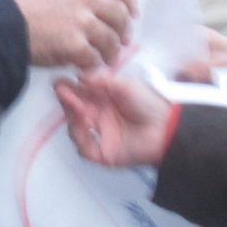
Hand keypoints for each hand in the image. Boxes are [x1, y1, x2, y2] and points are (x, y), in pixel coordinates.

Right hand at [10, 0, 134, 69]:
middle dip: (123, 30)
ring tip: (104, 58)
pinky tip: (87, 66)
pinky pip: (95, 58)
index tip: (132, 13)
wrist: (3, 24)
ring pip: (110, 39)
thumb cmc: (21, 3)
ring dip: (110, 51)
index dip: (129, 1)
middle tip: (121, 41)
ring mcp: (83, 22)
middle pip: (119, 14)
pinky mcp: (76, 46)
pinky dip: (93, 64)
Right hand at [54, 70, 174, 166]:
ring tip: (79, 106)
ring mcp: (100, 135)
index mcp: (104, 100)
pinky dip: (81, 136)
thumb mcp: (125, 86)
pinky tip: (85, 123)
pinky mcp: (103, 153)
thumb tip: (80, 74)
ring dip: (73, 116)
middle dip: (66, 100)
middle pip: (73, 110)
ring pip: (74, 128)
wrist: (167, 128)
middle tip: (62, 91)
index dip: (68, 89)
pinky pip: (84, 148)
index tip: (60, 82)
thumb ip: (102, 81)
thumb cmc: (150, 104)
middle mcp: (99, 117)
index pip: (79, 94)